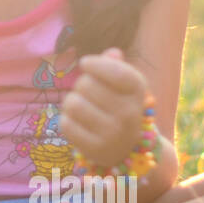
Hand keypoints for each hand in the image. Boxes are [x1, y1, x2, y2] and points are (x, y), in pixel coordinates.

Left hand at [60, 46, 149, 168]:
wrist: (125, 147)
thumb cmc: (118, 105)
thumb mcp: (122, 84)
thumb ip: (114, 65)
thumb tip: (113, 53)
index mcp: (137, 90)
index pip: (116, 71)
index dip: (95, 64)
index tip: (85, 63)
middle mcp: (130, 113)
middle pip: (85, 84)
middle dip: (81, 85)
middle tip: (88, 94)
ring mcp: (113, 134)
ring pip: (73, 104)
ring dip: (71, 102)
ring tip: (82, 107)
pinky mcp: (96, 149)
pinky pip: (66, 124)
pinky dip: (67, 120)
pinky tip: (79, 123)